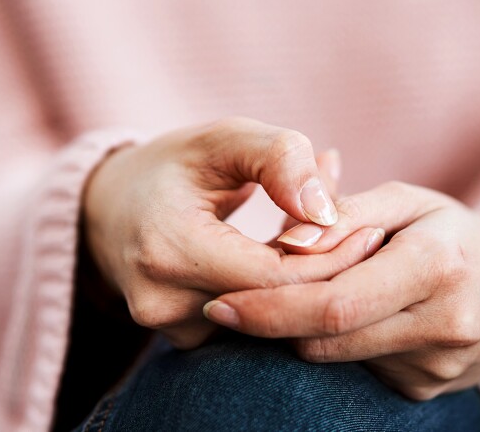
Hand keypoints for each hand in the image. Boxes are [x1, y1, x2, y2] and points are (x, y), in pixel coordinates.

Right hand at [83, 118, 375, 348]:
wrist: (108, 210)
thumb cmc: (173, 166)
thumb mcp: (224, 139)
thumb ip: (279, 159)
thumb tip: (326, 213)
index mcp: (169, 247)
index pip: (277, 277)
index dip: (332, 257)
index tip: (371, 231)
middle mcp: (162, 302)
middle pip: (277, 306)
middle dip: (326, 273)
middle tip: (365, 238)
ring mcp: (168, 330)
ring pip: (267, 321)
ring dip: (302, 286)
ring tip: (324, 241)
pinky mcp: (180, 341)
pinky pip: (248, 326)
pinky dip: (275, 297)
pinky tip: (286, 263)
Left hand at [204, 181, 479, 398]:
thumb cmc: (451, 232)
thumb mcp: (406, 201)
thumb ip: (343, 214)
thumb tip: (286, 243)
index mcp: (437, 267)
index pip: (333, 305)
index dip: (268, 309)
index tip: (219, 305)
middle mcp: (442, 325)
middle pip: (325, 340)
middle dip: (271, 324)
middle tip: (229, 306)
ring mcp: (436, 367)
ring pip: (334, 357)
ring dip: (304, 329)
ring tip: (310, 292)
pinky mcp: (425, 389)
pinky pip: (355, 369)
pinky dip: (336, 343)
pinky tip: (349, 315)